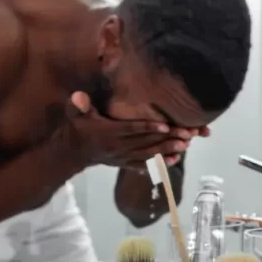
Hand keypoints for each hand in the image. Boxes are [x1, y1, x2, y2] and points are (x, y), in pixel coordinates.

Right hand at [66, 92, 189, 166]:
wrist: (75, 153)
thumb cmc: (79, 128)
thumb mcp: (75, 115)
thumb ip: (79, 106)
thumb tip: (79, 95)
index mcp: (107, 132)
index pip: (130, 129)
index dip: (147, 127)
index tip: (165, 125)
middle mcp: (118, 147)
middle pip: (145, 142)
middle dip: (166, 138)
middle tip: (186, 134)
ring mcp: (123, 157)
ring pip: (148, 154)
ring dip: (167, 150)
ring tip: (186, 145)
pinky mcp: (126, 164)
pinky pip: (145, 165)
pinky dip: (160, 163)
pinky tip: (175, 160)